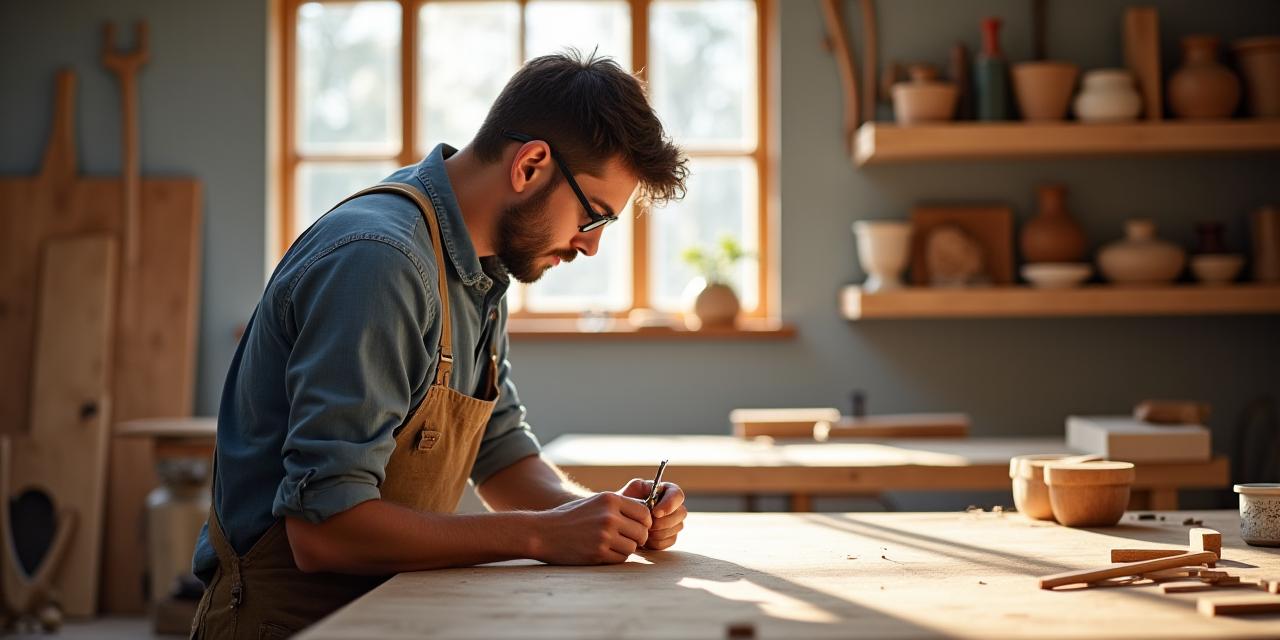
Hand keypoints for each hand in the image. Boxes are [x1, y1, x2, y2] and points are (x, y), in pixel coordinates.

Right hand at [530, 492, 651, 564]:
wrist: (544, 533)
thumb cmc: (570, 517)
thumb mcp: (595, 502)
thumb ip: (619, 506)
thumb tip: (647, 515)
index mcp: (610, 500)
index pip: (644, 512)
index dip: (644, 522)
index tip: (637, 527)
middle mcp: (609, 516)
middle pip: (642, 531)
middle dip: (638, 538)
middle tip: (627, 539)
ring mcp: (604, 535)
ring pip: (632, 547)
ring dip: (626, 549)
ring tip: (612, 545)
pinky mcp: (598, 553)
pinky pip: (620, 558)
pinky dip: (615, 557)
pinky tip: (603, 552)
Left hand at [618, 479, 686, 550]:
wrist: (616, 522)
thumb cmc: (621, 506)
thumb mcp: (628, 492)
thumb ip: (639, 490)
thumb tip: (653, 499)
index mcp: (664, 491)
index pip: (677, 494)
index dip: (670, 504)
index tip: (655, 513)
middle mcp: (672, 506)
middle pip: (681, 512)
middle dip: (664, 522)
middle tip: (647, 527)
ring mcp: (673, 521)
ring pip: (677, 527)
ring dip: (659, 532)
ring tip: (643, 532)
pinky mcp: (670, 536)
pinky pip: (671, 540)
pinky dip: (657, 543)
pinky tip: (645, 541)